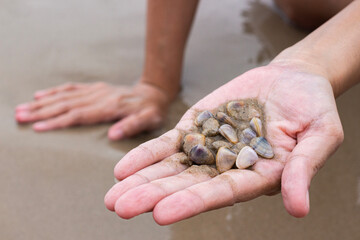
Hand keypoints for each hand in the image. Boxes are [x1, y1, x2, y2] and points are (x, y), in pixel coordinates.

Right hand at [15, 82, 168, 139]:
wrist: (154, 93)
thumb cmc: (151, 111)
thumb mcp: (149, 120)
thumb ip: (132, 126)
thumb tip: (112, 135)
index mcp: (110, 107)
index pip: (79, 115)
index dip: (57, 121)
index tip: (38, 128)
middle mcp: (99, 96)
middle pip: (65, 104)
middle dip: (41, 111)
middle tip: (19, 117)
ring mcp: (95, 90)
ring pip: (64, 95)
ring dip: (42, 102)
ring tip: (21, 108)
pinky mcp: (95, 87)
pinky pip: (71, 88)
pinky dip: (54, 91)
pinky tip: (39, 94)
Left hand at [104, 63, 343, 224]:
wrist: (292, 79)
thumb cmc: (313, 108)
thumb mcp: (321, 135)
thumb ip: (305, 169)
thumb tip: (299, 209)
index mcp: (256, 176)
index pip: (222, 193)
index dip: (193, 202)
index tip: (162, 212)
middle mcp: (227, 168)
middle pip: (186, 185)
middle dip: (153, 196)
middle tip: (121, 209)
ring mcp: (208, 147)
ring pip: (170, 168)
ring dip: (141, 181)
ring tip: (113, 198)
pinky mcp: (196, 127)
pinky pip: (167, 144)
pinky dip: (145, 155)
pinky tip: (122, 169)